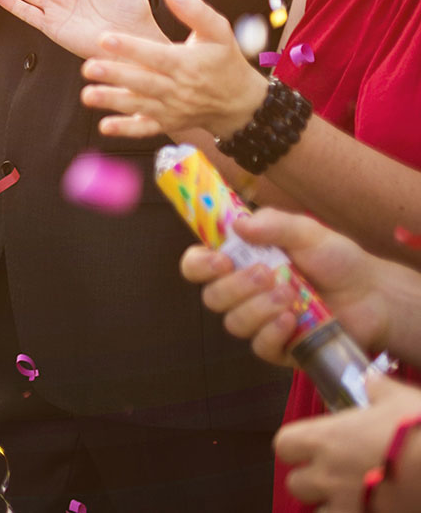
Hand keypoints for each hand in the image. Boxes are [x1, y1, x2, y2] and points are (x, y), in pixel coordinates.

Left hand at [79, 0, 271, 139]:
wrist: (240, 103)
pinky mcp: (167, 123)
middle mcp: (177, 88)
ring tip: (87, 95)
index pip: (155, 55)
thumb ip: (196, 11)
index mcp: (186, 63)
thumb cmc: (225, 62)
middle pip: (142, 81)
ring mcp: (171, 108)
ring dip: (112, 101)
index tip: (106, 38)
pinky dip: (125, 129)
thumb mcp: (219, 33)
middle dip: (114, 75)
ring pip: (138, 105)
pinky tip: (105, 126)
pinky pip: (145, 128)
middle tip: (88, 67)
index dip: (130, 47)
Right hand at [181, 209, 392, 365]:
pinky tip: (293, 320)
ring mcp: (259, 322)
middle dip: (236, 286)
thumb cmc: (337, 259)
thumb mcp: (307, 232)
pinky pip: (259, 347)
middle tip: (268, 273)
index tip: (220, 260)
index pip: (197, 266)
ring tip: (290, 294)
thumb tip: (236, 224)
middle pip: (212, 297)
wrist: (373, 295)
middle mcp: (243, 293)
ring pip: (234, 323)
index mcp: (240, 261)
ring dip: (258, 308)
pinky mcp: (280, 347)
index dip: (199, 265)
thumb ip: (274, 224)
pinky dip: (273, 332)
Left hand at [275, 373, 420, 510]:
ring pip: (318, 512)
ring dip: (332, 505)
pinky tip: (376, 507)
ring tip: (355, 495)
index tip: (315, 445)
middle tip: (338, 473)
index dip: (297, 445)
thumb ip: (376, 388)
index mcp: (326, 440)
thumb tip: (369, 380)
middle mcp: (329, 475)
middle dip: (313, 480)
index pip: (284, 445)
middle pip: (296, 484)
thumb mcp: (399, 398)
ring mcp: (349, 506)